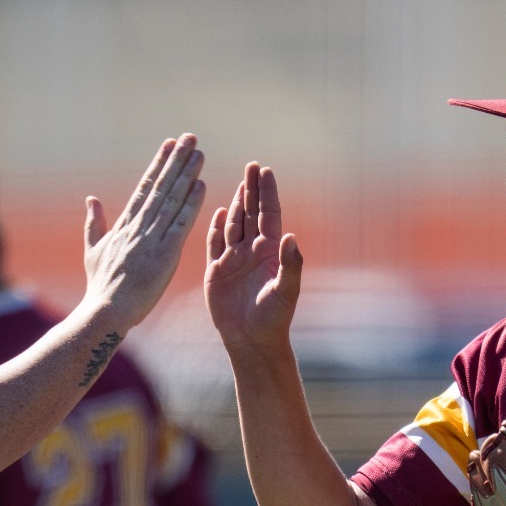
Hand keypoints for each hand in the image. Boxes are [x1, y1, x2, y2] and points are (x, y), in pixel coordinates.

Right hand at [81, 134, 206, 331]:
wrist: (106, 311)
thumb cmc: (101, 286)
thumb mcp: (93, 250)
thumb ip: (95, 223)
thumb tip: (91, 199)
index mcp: (124, 225)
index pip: (145, 188)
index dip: (158, 164)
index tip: (169, 144)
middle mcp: (139, 227)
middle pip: (161, 186)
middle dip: (176, 160)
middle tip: (189, 137)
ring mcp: (152, 239)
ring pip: (172, 199)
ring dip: (186, 174)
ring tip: (198, 152)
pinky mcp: (165, 254)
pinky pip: (181, 224)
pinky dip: (191, 204)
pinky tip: (201, 185)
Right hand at [204, 162, 303, 356]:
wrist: (251, 341)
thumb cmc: (274, 319)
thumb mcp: (286, 291)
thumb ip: (291, 265)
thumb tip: (291, 236)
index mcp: (270, 253)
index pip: (269, 215)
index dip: (267, 193)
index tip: (266, 171)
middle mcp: (252, 252)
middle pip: (251, 213)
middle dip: (251, 189)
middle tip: (252, 165)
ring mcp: (234, 260)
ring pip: (234, 224)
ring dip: (235, 203)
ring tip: (239, 182)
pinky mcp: (217, 272)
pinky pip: (214, 244)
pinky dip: (214, 228)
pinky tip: (217, 212)